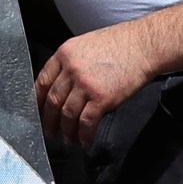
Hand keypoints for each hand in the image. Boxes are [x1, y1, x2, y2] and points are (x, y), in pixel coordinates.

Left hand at [34, 23, 160, 145]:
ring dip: (67, 131)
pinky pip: (87, 122)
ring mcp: (85, 84)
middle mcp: (71, 69)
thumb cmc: (121, 43)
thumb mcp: (86, 44)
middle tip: (50, 131)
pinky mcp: (102, 98)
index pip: (43, 81)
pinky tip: (85, 141)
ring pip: (68, 114)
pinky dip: (84, 134)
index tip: (38, 110)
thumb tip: (64, 84)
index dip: (38, 100)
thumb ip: (71, 62)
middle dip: (49, 120)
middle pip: (53, 100)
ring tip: (68, 139)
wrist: (144, 45)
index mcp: (64, 54)